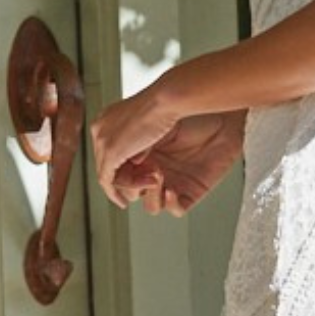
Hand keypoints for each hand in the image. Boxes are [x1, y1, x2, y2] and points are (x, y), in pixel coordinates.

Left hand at [90, 78, 184, 208]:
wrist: (166, 99)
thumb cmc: (164, 105)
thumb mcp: (146, 123)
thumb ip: (138, 139)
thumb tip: (137, 159)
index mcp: (106, 118)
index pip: (107, 149)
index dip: (122, 165)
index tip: (135, 176)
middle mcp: (99, 128)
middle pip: (104, 162)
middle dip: (123, 178)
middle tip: (143, 186)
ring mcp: (102, 140)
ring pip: (106, 173)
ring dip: (126, 185)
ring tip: (145, 188)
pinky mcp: (110, 152)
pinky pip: (107, 180)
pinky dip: (114, 193)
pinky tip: (122, 202)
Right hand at [112, 113, 243, 216]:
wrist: (209, 106)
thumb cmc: (170, 111)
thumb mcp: (126, 133)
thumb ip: (108, 158)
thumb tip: (105, 180)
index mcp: (136, 150)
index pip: (117, 179)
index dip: (117, 180)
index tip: (122, 171)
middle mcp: (153, 164)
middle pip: (133, 193)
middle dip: (135, 186)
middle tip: (146, 170)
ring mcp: (174, 177)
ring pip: (152, 205)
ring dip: (151, 196)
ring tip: (160, 176)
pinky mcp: (194, 187)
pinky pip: (176, 208)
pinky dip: (171, 203)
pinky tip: (171, 190)